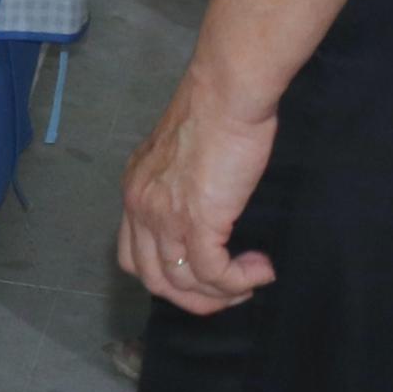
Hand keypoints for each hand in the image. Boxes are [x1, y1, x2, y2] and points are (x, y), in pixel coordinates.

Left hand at [118, 70, 278, 315]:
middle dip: (194, 297)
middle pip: (155, 281)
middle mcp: (141, 208)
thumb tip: (204, 213)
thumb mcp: (180, 154)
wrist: (226, 94)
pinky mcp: (198, 221)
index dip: (166, 277)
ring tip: (251, 279)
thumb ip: (178, 185)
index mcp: (135, 191)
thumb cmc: (213, 111)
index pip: (132, 257)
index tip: (200, 274)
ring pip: (185, 284)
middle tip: (230, 290)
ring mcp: (165, 217)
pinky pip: (215, 274)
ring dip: (223, 293)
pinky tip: (260, 271)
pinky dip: (240, 282)